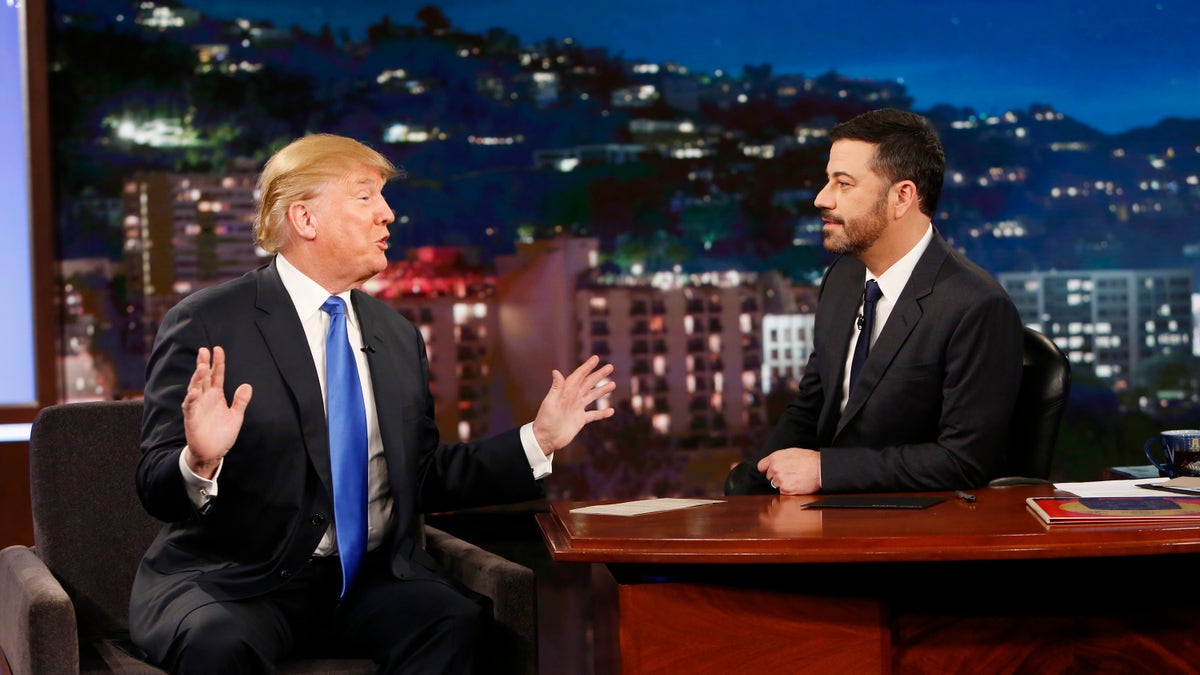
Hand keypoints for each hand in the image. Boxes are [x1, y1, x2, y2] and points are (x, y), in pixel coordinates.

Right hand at [182, 346, 252, 477]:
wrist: (213, 453)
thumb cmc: (222, 433)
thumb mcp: (236, 416)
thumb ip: (240, 401)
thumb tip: (247, 385)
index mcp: (216, 395)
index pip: (216, 375)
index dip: (217, 363)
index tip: (218, 349)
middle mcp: (205, 398)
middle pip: (203, 378)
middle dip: (203, 364)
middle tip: (203, 350)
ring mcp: (197, 407)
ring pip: (195, 389)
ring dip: (197, 378)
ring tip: (202, 367)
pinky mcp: (191, 419)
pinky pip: (189, 407)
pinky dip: (191, 399)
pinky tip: (194, 392)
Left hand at [531, 355, 615, 454]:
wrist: (545, 439)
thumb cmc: (545, 421)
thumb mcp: (550, 403)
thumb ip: (556, 388)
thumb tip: (556, 371)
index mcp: (566, 392)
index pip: (579, 376)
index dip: (587, 367)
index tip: (596, 358)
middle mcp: (573, 398)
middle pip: (588, 383)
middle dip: (599, 375)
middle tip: (610, 367)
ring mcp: (577, 409)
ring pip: (592, 396)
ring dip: (602, 390)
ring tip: (613, 384)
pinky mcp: (580, 420)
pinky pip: (594, 415)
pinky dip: (602, 413)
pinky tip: (611, 411)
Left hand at [757, 447, 821, 494]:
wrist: (820, 468)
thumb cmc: (809, 459)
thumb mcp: (790, 452)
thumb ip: (778, 458)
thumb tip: (770, 464)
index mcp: (775, 457)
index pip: (761, 467)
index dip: (767, 469)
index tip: (773, 471)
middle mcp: (775, 468)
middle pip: (769, 477)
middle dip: (777, 476)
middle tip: (790, 474)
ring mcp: (780, 479)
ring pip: (775, 484)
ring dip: (783, 483)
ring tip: (794, 478)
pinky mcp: (786, 489)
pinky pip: (782, 491)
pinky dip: (788, 490)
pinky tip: (796, 484)